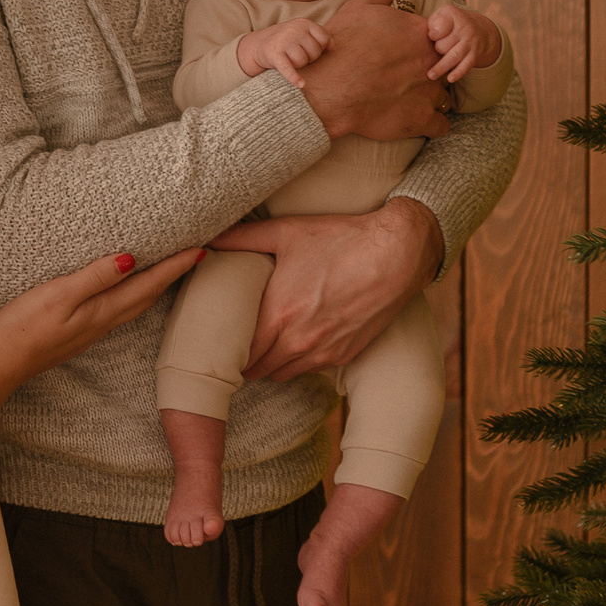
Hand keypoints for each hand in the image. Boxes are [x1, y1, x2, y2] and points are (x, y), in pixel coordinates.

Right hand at [0, 248, 204, 409]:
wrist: (0, 364)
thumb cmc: (23, 327)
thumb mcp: (58, 295)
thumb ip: (94, 277)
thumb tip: (132, 260)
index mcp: (102, 311)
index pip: (147, 284)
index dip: (174, 267)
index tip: (199, 250)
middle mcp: (104, 322)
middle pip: (148, 296)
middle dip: (173, 276)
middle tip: (195, 257)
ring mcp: (92, 330)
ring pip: (135, 305)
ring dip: (156, 287)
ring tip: (170, 271)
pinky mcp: (79, 332)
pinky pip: (119, 311)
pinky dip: (134, 296)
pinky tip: (129, 292)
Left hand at [209, 198, 444, 380]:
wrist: (397, 254)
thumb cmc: (341, 239)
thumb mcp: (288, 232)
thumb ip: (243, 238)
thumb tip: (208, 238)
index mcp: (278, 314)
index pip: (239, 351)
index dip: (225, 348)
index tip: (219, 338)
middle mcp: (298, 340)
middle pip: (256, 368)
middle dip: (244, 358)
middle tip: (237, 342)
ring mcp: (323, 351)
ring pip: (281, 374)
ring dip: (270, 363)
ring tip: (265, 343)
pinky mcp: (344, 355)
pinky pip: (308, 370)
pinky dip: (297, 361)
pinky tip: (296, 340)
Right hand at [237, 19, 330, 84]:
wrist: (259, 44)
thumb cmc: (288, 40)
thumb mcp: (303, 32)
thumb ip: (320, 36)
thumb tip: (332, 49)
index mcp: (304, 23)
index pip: (324, 38)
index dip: (321, 48)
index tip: (313, 49)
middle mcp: (294, 29)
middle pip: (315, 52)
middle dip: (309, 57)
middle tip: (299, 55)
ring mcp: (284, 41)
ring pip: (303, 61)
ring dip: (299, 65)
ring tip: (291, 59)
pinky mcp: (274, 54)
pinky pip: (289, 69)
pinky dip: (295, 78)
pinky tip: (301, 84)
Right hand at [291, 0, 450, 141]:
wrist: (329, 88)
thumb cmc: (341, 47)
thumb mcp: (359, 8)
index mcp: (419, 33)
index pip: (435, 39)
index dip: (420, 47)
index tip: (404, 54)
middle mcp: (429, 61)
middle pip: (442, 67)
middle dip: (428, 72)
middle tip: (405, 78)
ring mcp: (428, 92)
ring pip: (443, 96)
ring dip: (431, 98)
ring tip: (409, 100)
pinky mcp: (420, 119)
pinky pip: (441, 125)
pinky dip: (432, 124)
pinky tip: (417, 120)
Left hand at [424, 4, 501, 83]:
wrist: (480, 28)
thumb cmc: (452, 22)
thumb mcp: (443, 14)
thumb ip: (432, 22)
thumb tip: (427, 37)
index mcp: (453, 15)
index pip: (438, 29)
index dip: (432, 35)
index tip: (432, 35)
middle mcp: (464, 28)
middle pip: (443, 45)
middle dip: (437, 49)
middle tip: (438, 47)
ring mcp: (471, 41)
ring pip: (454, 56)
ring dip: (441, 67)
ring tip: (430, 75)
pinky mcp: (475, 54)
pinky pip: (466, 65)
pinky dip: (458, 73)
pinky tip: (450, 79)